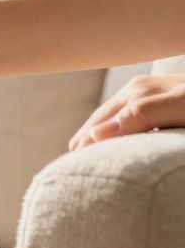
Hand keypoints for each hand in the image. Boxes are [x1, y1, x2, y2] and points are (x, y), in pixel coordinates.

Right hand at [69, 74, 184, 150]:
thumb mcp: (176, 105)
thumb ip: (140, 115)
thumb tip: (95, 134)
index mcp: (138, 91)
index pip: (101, 119)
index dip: (87, 139)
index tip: (74, 160)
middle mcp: (140, 87)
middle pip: (104, 113)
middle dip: (87, 133)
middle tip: (72, 154)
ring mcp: (151, 90)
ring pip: (116, 111)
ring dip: (100, 128)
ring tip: (89, 143)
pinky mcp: (164, 96)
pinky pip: (131, 112)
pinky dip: (117, 124)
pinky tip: (120, 130)